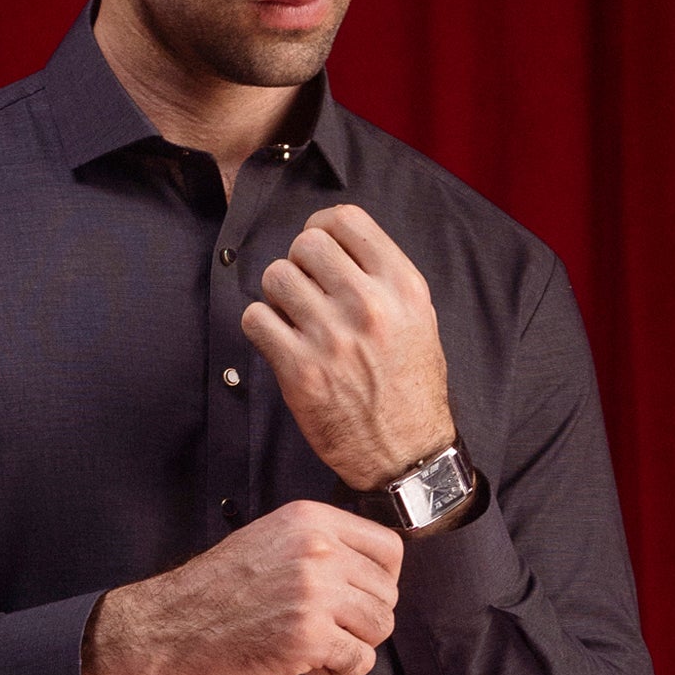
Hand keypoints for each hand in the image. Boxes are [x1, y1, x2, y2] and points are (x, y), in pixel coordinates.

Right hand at [82, 498, 401, 674]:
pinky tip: (308, 665)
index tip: (358, 599)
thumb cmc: (214, 592)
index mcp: (311, 521)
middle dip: (362, 619)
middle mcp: (318, 551)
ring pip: (379, 627)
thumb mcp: (269, 541)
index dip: (381, 582)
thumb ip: (320, 547)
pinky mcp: (308, 638)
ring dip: (353, 645)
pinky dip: (340, 672)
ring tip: (315, 647)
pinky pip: (360, 661)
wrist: (168, 627)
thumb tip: (371, 573)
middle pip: (386, 594)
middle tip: (324, 629)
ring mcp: (315, 594)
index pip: (389, 549)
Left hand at [238, 205, 454, 491]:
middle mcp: (368, 306)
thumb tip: (336, 245)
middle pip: (305, 244)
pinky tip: (279, 341)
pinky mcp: (300, 372)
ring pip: (276, 276)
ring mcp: (332, 338)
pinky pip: (256, 319)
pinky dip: (261, 326)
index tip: (318, 249)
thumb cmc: (410, 386)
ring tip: (293, 318)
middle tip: (306, 291)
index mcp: (402, 286)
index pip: (345, 220)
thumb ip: (382, 277)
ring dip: (277, 295)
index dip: (321, 227)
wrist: (406, 454)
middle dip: (299, 264)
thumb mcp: (418, 318)